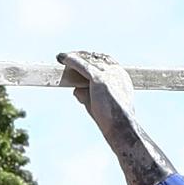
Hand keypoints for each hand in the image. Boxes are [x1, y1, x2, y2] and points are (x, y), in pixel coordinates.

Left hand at [57, 51, 175, 184]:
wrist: (120, 128)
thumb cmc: (111, 121)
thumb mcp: (97, 105)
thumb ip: (87, 95)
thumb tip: (76, 90)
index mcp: (122, 77)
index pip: (106, 62)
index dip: (93, 60)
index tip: (81, 60)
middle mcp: (117, 72)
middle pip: (96, 58)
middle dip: (82, 56)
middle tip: (68, 58)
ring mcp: (108, 73)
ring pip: (88, 60)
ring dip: (74, 57)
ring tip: (62, 58)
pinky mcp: (98, 78)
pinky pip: (81, 65)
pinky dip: (70, 61)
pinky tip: (61, 58)